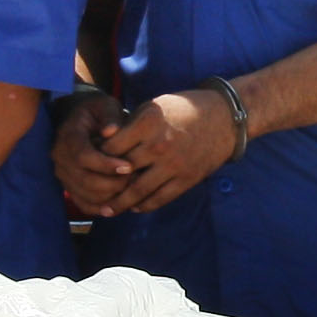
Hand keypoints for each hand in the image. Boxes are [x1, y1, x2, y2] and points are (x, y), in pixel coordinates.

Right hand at [51, 94, 133, 214]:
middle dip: (113, 183)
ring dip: (111, 196)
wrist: (81, 119)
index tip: (129, 166)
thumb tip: (111, 131)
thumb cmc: (99, 111)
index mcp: (68, 135)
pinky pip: (84, 204)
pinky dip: (102, 207)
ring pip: (86, 195)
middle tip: (136, 179)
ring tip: (132, 189)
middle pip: (84, 179)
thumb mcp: (105, 105)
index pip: (83, 156)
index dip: (106, 165)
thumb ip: (110, 115)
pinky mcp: (69, 186)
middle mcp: (60, 157)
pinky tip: (120, 202)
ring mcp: (63, 174)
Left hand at [82, 89, 240, 215]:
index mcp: (148, 123)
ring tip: (107, 209)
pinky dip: (144, 205)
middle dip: (104, 183)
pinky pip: (160, 198)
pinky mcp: (186, 179)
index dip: (98, 157)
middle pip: (122, 171)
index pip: (112, 147)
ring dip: (120, 203)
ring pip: (138, 191)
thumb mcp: (154, 106)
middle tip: (92, 191)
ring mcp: (174, 164)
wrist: (225, 118)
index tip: (91, 163)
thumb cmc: (184, 109)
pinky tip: (135, 207)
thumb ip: (131, 125)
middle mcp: (159, 145)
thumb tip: (105, 142)